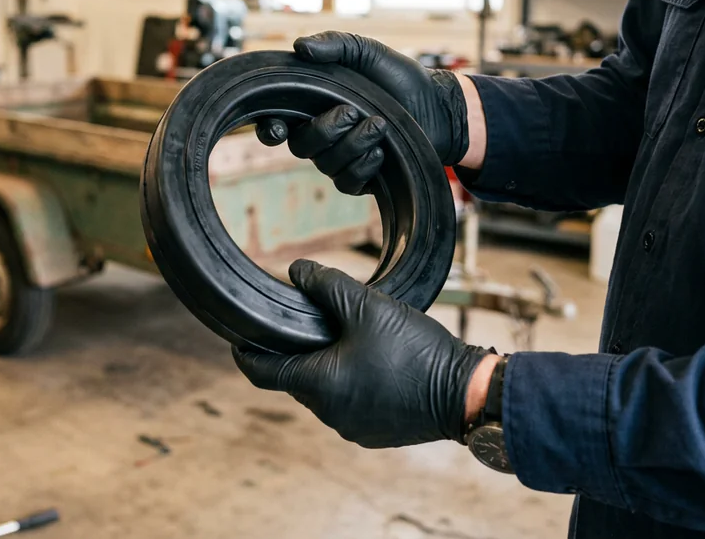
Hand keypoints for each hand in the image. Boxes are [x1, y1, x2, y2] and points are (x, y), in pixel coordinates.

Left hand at [233, 260, 490, 448]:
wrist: (467, 394)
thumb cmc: (414, 351)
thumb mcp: (368, 307)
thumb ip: (327, 285)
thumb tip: (297, 270)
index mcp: (319, 386)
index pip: (261, 372)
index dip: (245, 352)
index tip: (238, 338)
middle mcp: (329, 414)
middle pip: (296, 379)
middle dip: (297, 351)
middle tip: (306, 321)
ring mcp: (354, 429)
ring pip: (325, 391)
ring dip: (328, 366)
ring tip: (347, 337)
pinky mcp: (377, 433)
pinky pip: (351, 403)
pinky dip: (351, 382)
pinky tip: (373, 360)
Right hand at [255, 32, 470, 193]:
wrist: (436, 106)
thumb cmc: (398, 78)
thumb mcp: (367, 53)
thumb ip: (335, 45)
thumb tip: (300, 46)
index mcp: (312, 105)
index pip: (276, 122)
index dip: (269, 129)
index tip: (280, 127)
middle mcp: (320, 134)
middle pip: (300, 145)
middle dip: (325, 130)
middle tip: (353, 112)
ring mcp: (338, 158)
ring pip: (326, 164)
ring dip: (353, 144)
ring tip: (380, 125)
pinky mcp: (360, 178)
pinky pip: (347, 182)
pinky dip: (363, 166)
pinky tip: (381, 151)